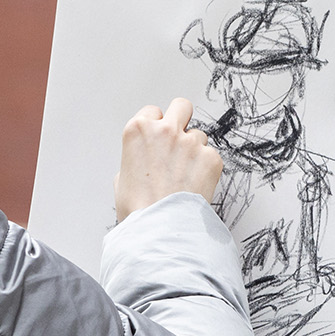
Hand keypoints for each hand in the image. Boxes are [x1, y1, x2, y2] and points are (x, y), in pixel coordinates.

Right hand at [115, 98, 223, 220]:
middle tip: (180, 141)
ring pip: (199, 135)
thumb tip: (144, 159)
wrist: (160, 229)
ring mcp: (189, 142)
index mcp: (138, 131)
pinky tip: (196, 185)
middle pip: (181, 107)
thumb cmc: (138, 209)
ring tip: (186, 175)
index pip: (153, 112)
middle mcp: (164, 130)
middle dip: (182, 120)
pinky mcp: (211, 157)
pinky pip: (211, 156)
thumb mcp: (122, 179)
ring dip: (195, 150)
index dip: (157, 127)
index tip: (159, 140)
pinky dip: (207, 169)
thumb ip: (135, 158)